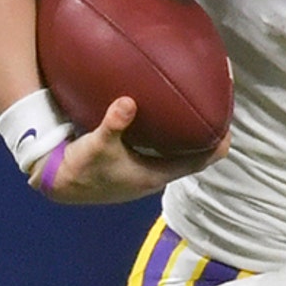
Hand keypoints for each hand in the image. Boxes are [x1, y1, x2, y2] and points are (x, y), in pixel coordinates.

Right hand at [31, 97, 228, 204]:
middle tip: (218, 110)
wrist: (55, 183)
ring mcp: (145, 172)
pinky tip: (163, 115)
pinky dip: (168, 135)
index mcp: (156, 175)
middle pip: (194, 156)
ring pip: (178, 153)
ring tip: (198, 109)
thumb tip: (127, 102)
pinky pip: (160, 148)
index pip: (200, 162)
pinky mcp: (133, 166)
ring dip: (188, 136)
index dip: (217, 145)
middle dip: (207, 136)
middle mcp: (155, 175)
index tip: (230, 126)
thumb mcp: (96, 145)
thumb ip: (112, 124)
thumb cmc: (80, 169)